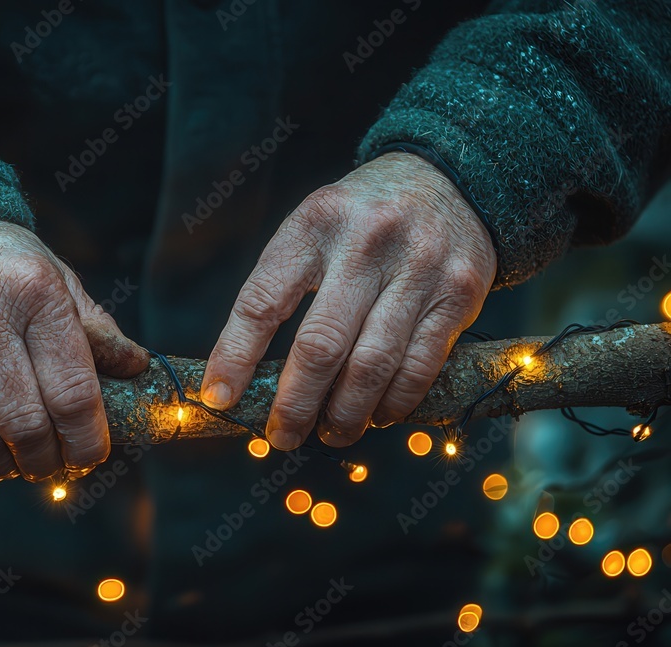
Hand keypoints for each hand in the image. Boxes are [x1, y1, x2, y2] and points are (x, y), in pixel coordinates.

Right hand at [0, 221, 148, 480]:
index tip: (90, 456)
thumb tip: (137, 367)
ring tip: (15, 465)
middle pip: (26, 424)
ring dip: (2, 466)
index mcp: (38, 294)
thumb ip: (96, 330)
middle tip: (52, 466)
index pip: (72, 392)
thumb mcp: (58, 282)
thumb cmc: (5, 267)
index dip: (86, 440)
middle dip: (45, 461)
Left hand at [201, 152, 495, 448]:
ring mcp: (418, 267)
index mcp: (313, 225)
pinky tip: (378, 416)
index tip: (218, 398)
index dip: (235, 357)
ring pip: (372, 365)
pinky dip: (395, 403)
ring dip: (346, 415)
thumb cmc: (361, 220)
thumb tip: (246, 374)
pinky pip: (420, 366)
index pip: (261, 302)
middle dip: (295, 404)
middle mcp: (366, 242)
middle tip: (280, 436)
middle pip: (320, 346)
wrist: (450, 180)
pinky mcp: (458, 293)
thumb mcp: (313, 229)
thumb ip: (282, 287)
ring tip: (330, 435)